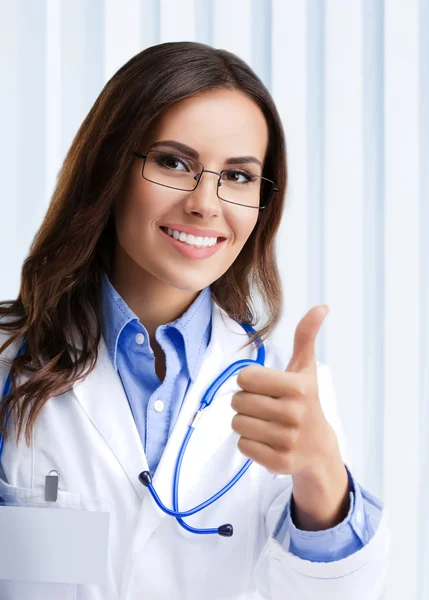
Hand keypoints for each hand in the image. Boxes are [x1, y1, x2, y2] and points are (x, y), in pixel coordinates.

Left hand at [231, 305, 349, 529]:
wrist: (319, 449)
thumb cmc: (306, 402)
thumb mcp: (305, 369)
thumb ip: (306, 337)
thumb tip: (321, 307)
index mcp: (297, 388)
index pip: (244, 378)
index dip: (249, 381)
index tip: (265, 387)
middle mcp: (294, 414)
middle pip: (238, 401)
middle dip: (246, 402)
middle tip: (265, 407)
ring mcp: (287, 441)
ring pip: (237, 424)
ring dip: (246, 423)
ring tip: (265, 424)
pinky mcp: (278, 462)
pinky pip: (242, 445)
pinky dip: (249, 443)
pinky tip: (267, 440)